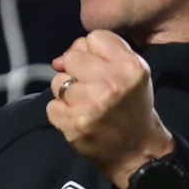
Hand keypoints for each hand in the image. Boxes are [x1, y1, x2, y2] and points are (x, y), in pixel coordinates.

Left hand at [47, 31, 173, 188]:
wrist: (137, 151)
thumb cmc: (133, 107)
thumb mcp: (132, 73)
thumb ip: (101, 55)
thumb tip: (58, 59)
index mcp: (130, 67)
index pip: (93, 37)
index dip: (92, 52)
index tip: (98, 68)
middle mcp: (111, 83)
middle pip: (72, 56)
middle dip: (76, 71)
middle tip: (91, 89)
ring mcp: (90, 104)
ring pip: (58, 81)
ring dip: (67, 93)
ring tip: (85, 105)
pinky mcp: (74, 124)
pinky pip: (51, 106)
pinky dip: (61, 113)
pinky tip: (78, 119)